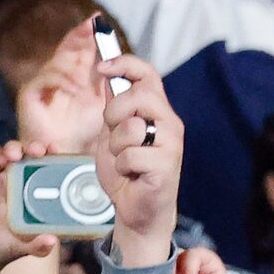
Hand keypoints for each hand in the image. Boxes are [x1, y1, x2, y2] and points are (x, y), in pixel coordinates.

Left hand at [94, 50, 183, 265]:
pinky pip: (131, 155)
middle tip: (113, 133)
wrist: (135, 210)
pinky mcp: (167, 165)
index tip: (102, 67)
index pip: (148, 74)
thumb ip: (114, 109)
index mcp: (157, 111)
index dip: (125, 64)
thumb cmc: (126, 171)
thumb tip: (107, 74)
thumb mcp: (113, 134)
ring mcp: (171, 144)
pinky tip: (131, 175)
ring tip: (124, 160)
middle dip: (114, 113)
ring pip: (132, 127)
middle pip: (139, 95)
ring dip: (116, 146)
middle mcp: (169, 122)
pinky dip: (122, 167)